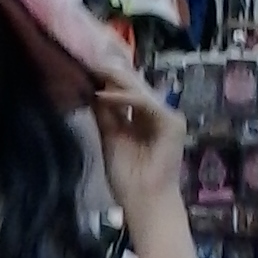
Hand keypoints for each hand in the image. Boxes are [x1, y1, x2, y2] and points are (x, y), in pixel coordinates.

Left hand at [92, 76, 186, 226]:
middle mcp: (156, 113)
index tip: (86, 64)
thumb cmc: (128, 177)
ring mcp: (166, 116)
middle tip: (88, 56)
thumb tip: (94, 88)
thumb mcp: (110, 138)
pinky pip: (144, 103)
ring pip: (138, 90)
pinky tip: (104, 94)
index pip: (126, 90)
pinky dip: (124, 98)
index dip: (108, 78)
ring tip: (93, 68)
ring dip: (115, 80)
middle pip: (133, 86)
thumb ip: (105, 113)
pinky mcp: (172, 122)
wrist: (144, 201)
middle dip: (111, 72)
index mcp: (143, 117)